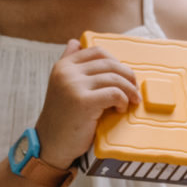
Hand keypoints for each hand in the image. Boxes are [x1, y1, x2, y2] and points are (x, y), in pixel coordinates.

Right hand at [35, 40, 139, 166]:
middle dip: (128, 76)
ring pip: (115, 79)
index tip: (124, 77)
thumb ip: (69, 63)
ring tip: (131, 101)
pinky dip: (123, 101)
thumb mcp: (61, 85)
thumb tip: (76, 42)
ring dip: (129, 90)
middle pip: (110, 64)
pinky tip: (120, 110)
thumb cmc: (63, 117)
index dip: (116, 62)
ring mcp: (74, 86)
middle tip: (134, 90)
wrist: (51, 144)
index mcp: (63, 66)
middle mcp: (67, 72)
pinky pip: (115, 93)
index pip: (97, 52)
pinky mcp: (84, 102)